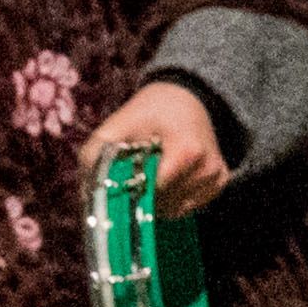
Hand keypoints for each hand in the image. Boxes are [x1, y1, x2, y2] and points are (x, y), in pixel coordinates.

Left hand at [78, 79, 229, 216]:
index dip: (132, 192)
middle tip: (136, 176)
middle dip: (144, 198)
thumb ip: (95, 157)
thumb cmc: (150, 111)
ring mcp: (216, 176)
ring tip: (152, 175)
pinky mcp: (220, 181)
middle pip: (165, 205)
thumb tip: (87, 195)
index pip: (154, 195)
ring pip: (177, 210)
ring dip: (159, 200)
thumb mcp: (117, 126)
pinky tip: (169, 179)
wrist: (185, 96)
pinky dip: (175, 198)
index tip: (123, 182)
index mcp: (186, 153)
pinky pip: (190, 206)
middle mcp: (207, 168)